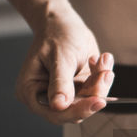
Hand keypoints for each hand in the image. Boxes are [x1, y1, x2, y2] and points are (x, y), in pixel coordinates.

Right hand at [15, 8, 114, 124]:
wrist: (64, 23)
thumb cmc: (56, 35)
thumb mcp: (59, 57)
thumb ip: (60, 82)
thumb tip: (59, 106)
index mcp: (31, 92)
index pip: (54, 113)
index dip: (76, 111)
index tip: (97, 101)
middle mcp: (46, 98)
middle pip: (74, 111)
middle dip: (93, 93)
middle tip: (105, 74)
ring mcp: (65, 95)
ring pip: (89, 102)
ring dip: (101, 82)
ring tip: (103, 60)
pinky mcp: (79, 90)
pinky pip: (96, 92)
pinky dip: (102, 77)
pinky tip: (102, 59)